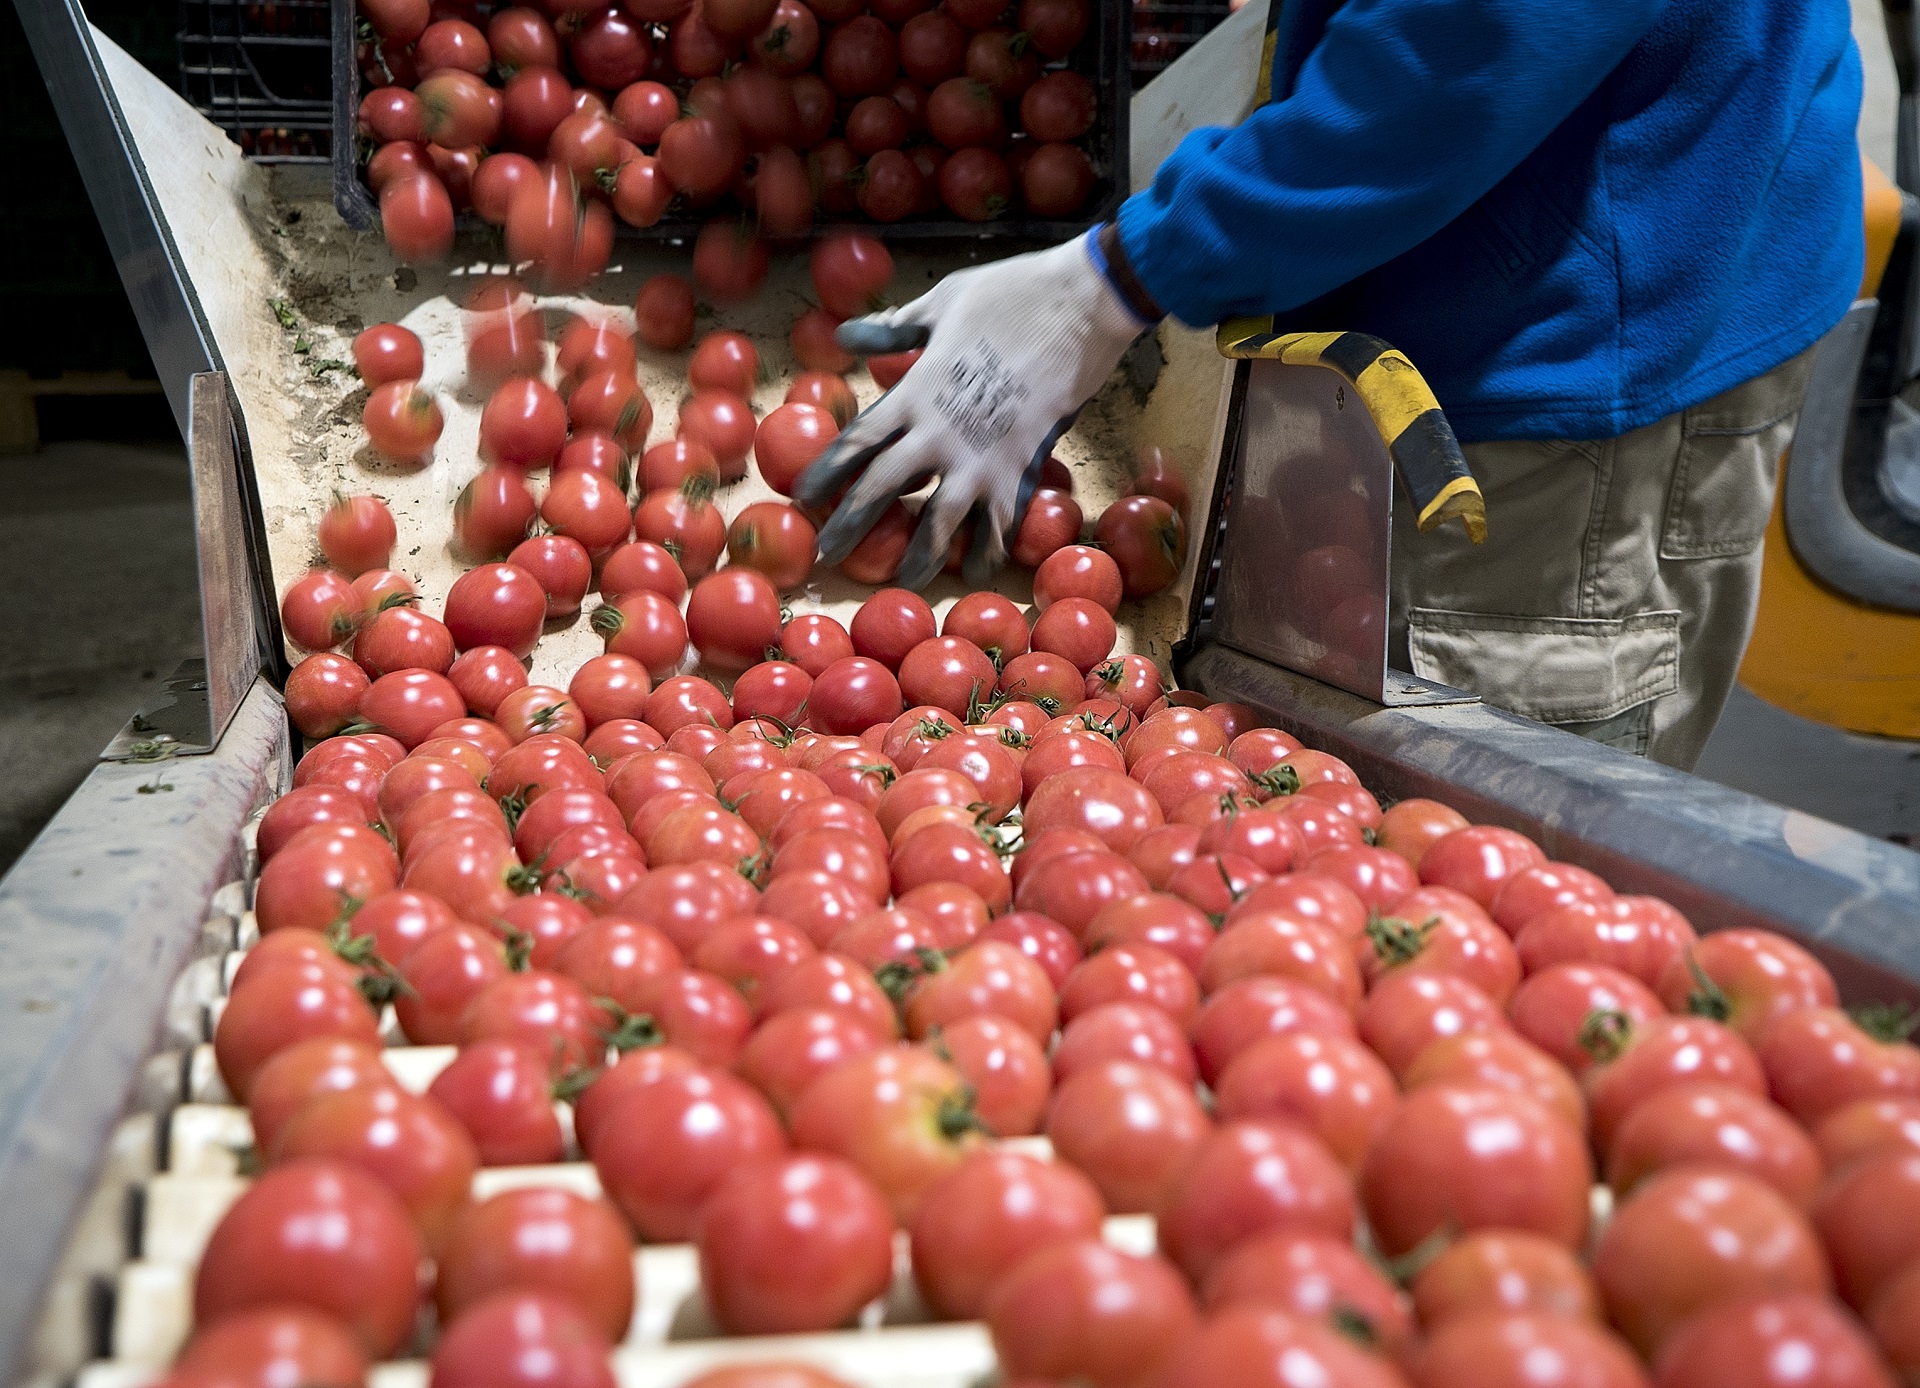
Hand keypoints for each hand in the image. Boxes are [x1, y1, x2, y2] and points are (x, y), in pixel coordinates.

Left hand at [795, 232, 1153, 589]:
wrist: (1081, 304)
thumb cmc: (1010, 295)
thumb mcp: (940, 302)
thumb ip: (893, 328)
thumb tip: (845, 335)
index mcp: (914, 391)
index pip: (856, 441)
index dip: (826, 472)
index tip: (802, 496)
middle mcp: (939, 432)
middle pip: (880, 489)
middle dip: (849, 526)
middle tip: (826, 556)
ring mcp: (982, 457)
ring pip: (939, 522)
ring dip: (918, 556)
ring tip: (903, 580)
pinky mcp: (1024, 468)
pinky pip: (1000, 523)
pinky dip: (987, 550)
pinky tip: (976, 571)